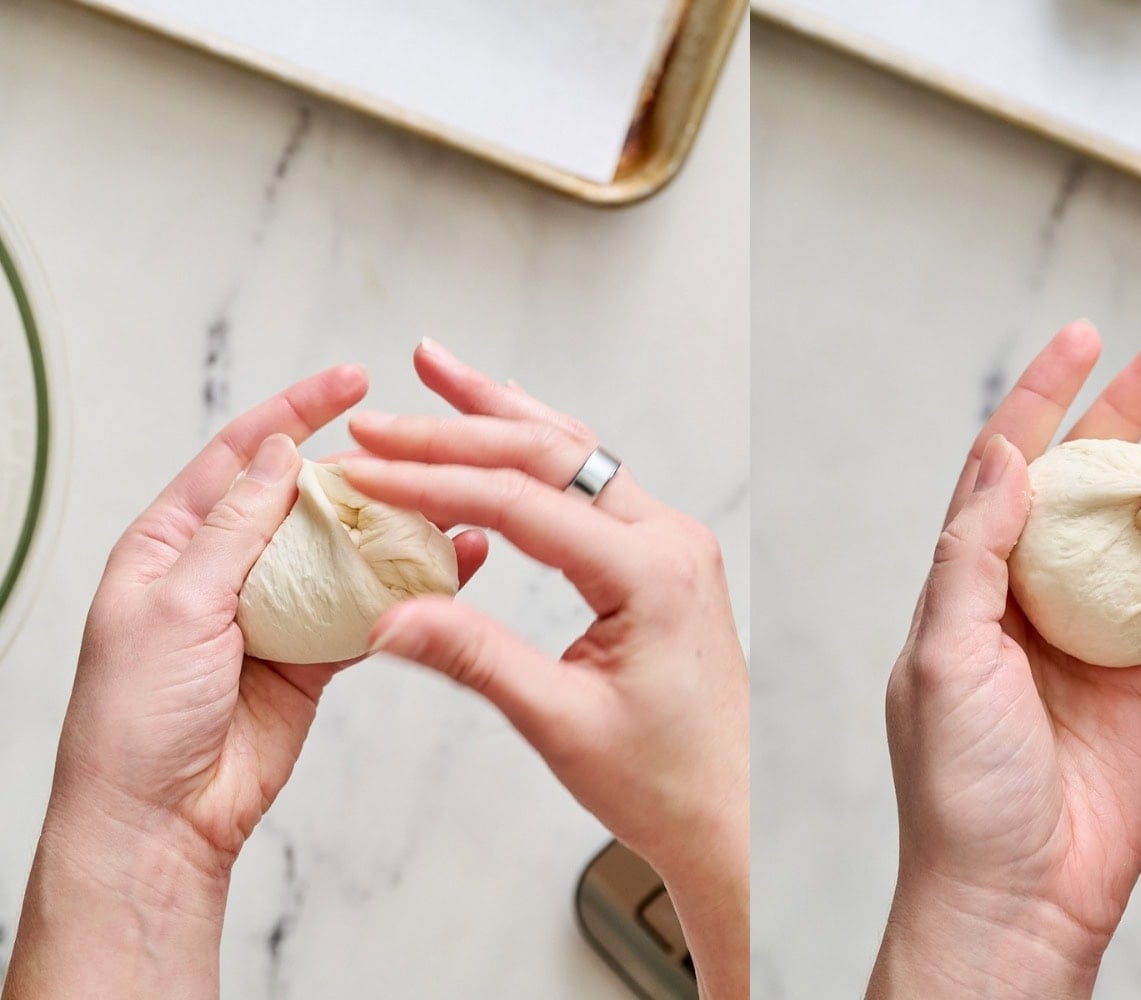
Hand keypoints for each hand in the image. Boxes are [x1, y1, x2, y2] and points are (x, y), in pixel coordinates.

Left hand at [2, 366, 486, 998]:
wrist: (161, 819)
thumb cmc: (135, 716)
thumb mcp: (176, 603)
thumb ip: (235, 528)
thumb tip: (278, 453)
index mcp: (173, 543)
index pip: (242, 456)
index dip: (296, 412)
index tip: (352, 381)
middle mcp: (227, 569)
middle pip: (304, 498)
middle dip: (359, 472)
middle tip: (416, 451)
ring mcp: (275, 612)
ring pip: (344, 552)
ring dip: (391, 529)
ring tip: (446, 502)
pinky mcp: (315, 656)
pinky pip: (367, 608)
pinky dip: (405, 589)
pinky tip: (446, 567)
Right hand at [340, 339, 747, 999]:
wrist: (732, 812)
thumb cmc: (663, 781)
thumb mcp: (560, 723)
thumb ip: (475, 659)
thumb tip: (387, 615)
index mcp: (651, 573)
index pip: (521, 504)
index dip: (432, 482)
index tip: (364, 472)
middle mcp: (669, 539)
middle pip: (550, 457)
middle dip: (457, 429)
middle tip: (379, 418)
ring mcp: (671, 542)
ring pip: (576, 455)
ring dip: (501, 415)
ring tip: (437, 369)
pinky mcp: (661, 557)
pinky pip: (593, 485)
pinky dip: (539, 451)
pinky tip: (504, 424)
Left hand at [870, 322, 1140, 998]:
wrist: (1017, 894)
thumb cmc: (958, 793)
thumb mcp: (945, 661)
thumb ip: (970, 557)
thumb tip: (1000, 460)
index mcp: (970, 588)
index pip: (1004, 470)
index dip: (1039, 400)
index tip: (1077, 341)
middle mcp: (1029, 601)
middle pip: (1083, 483)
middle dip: (1126, 414)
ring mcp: (1090, 636)